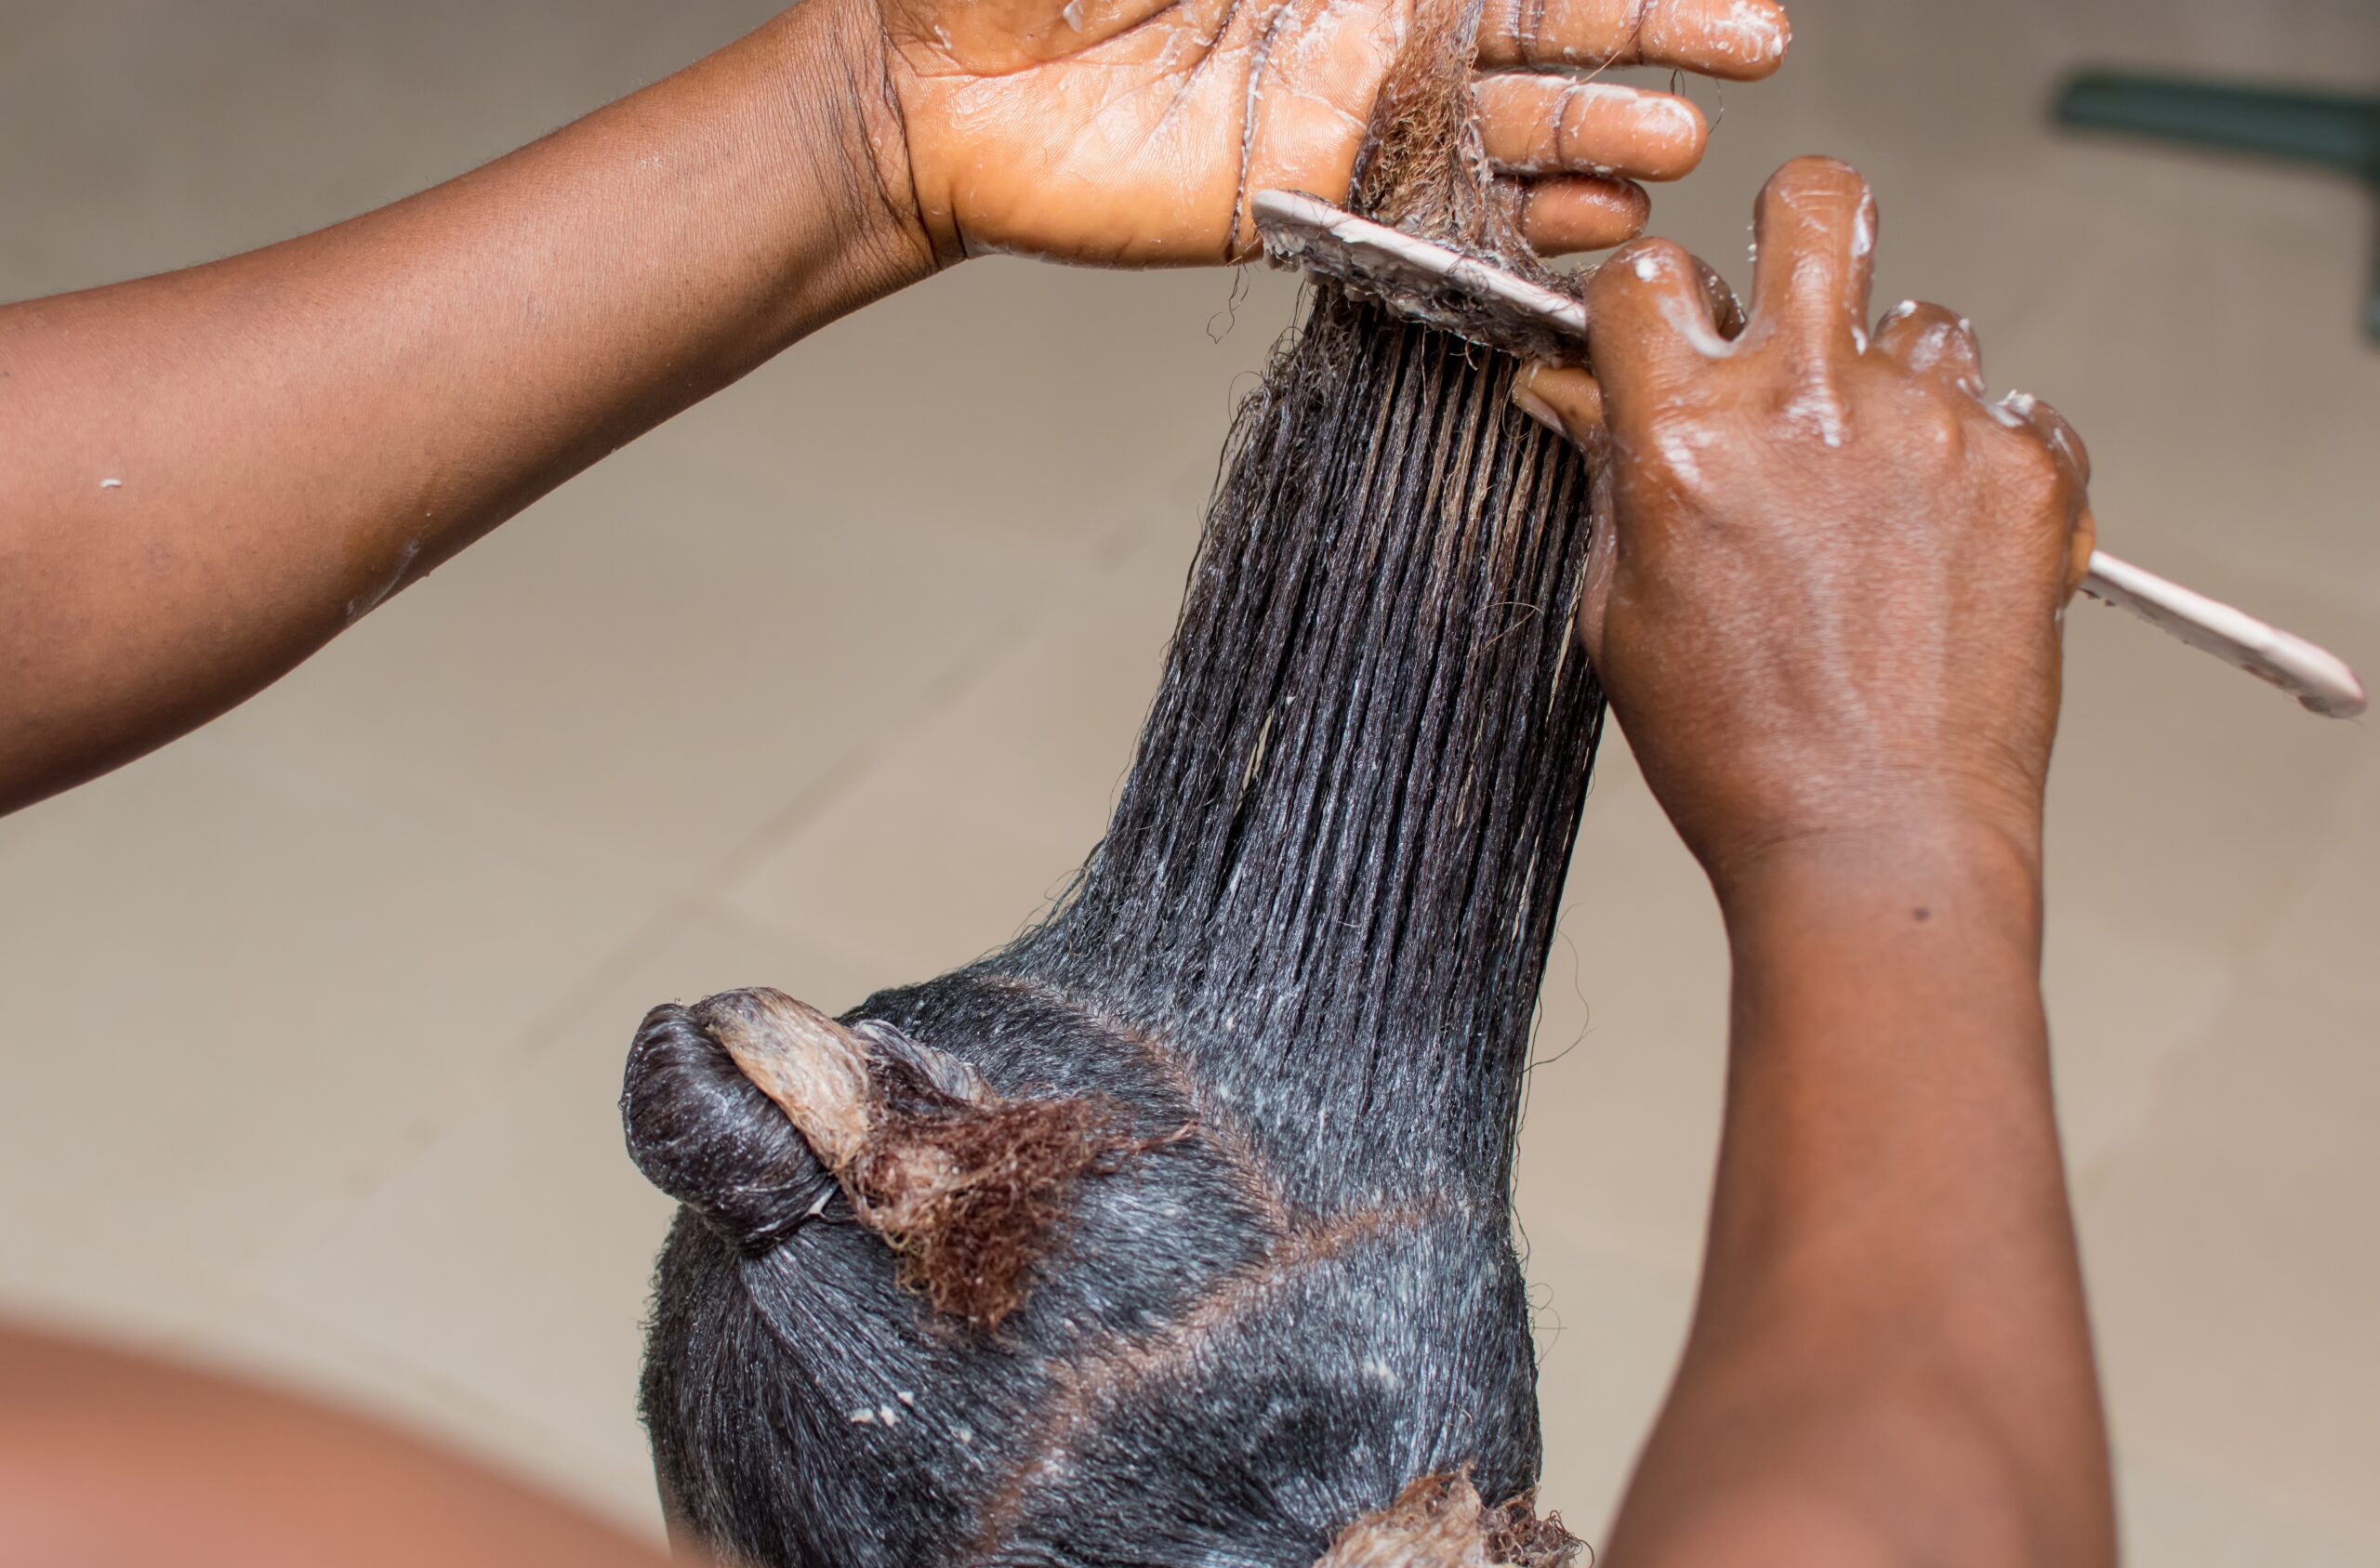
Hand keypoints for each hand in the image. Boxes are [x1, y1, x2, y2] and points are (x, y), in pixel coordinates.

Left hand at [869, 0, 1789, 264]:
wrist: (930, 87)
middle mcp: (1368, 26)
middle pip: (1537, 28)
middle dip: (1642, 35)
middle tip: (1746, 47)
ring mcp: (1341, 119)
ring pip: (1502, 127)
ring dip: (1598, 137)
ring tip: (1678, 151)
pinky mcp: (1302, 208)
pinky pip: (1426, 223)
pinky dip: (1510, 232)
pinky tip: (1590, 234)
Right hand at [1513, 157, 2093, 886]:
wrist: (1876, 842)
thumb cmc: (1743, 755)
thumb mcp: (1622, 614)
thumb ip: (1612, 478)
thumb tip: (1582, 394)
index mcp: (1688, 437)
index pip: (1652, 275)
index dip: (1653, 297)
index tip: (1668, 328)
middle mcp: (1811, 406)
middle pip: (1819, 204)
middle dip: (1801, 226)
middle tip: (1801, 290)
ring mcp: (1930, 430)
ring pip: (1924, 321)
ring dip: (1895, 378)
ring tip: (1880, 486)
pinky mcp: (2026, 473)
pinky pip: (2012, 410)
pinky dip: (1980, 458)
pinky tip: (1944, 539)